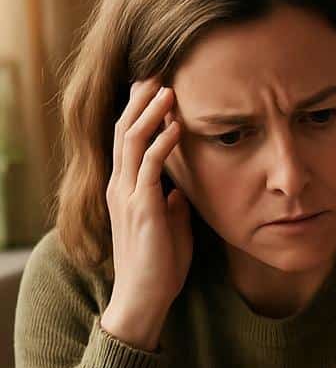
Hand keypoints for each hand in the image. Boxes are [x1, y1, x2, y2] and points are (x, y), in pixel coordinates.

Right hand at [101, 78, 192, 350]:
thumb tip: (181, 189)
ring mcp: (128, 196)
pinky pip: (149, 168)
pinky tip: (176, 126)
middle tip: (158, 72)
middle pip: (125, 130)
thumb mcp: (171, 226)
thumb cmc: (161, 264)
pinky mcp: (142, 208)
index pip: (129, 139)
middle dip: (141, 101)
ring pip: (132, 142)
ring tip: (168, 89)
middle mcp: (122, 186)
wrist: (146, 296)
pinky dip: (163, 144)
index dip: (141, 111)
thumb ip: (173, 204)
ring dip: (151, 114)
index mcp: (127, 188)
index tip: (158, 88)